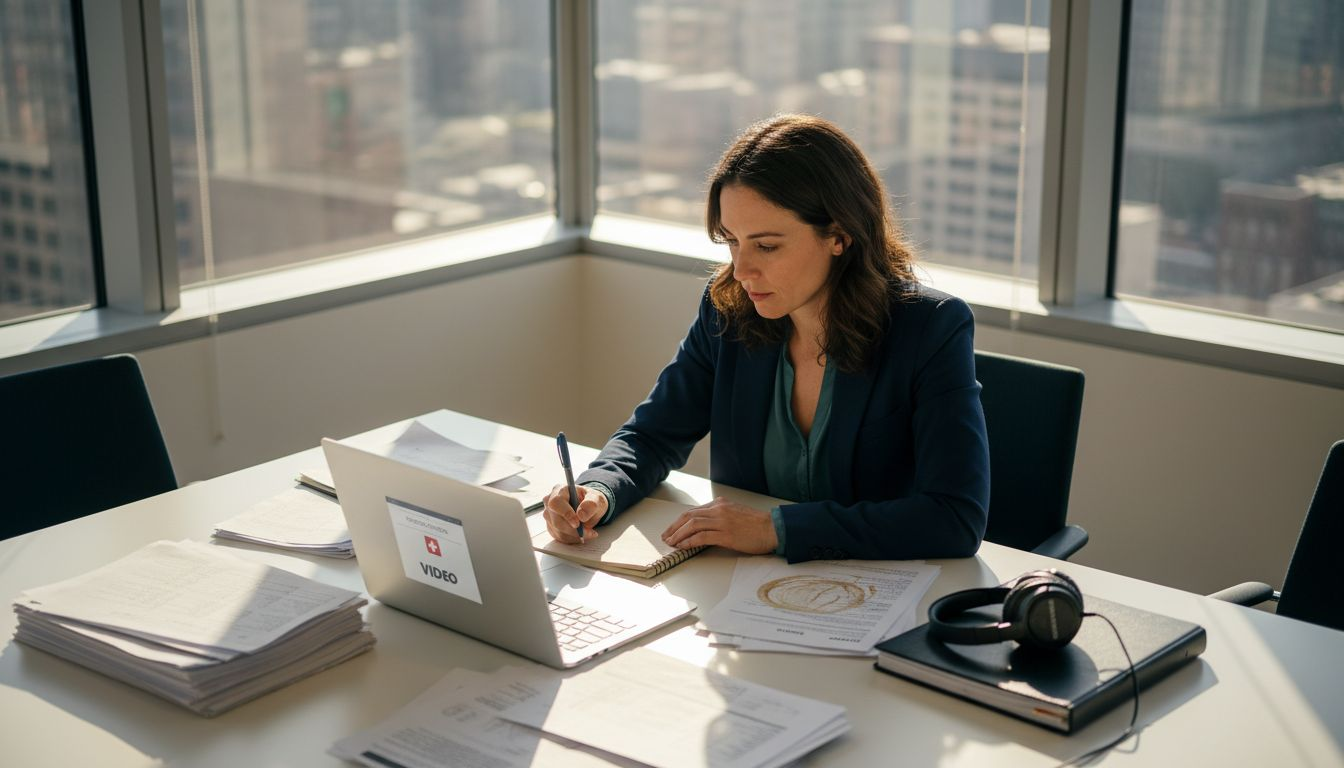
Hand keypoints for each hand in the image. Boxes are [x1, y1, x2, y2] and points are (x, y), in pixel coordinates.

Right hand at [542, 484, 608, 543]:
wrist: (588, 507)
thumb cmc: (590, 500)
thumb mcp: (597, 499)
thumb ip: (591, 504)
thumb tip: (581, 515)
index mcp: (560, 490)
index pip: (556, 502)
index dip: (566, 514)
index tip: (577, 523)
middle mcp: (550, 501)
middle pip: (556, 520)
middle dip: (573, 530)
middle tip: (589, 532)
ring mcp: (548, 515)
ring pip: (558, 531)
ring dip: (575, 535)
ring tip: (588, 532)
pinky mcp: (550, 526)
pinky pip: (559, 537)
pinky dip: (572, 538)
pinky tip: (580, 533)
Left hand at [661, 497, 777, 554]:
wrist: (772, 529)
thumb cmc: (756, 525)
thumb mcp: (734, 513)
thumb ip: (719, 516)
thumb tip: (702, 528)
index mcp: (720, 504)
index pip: (693, 511)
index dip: (679, 522)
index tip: (672, 530)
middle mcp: (719, 509)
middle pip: (689, 516)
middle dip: (674, 527)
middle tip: (665, 537)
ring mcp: (722, 521)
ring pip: (692, 525)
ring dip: (678, 534)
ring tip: (671, 543)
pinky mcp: (726, 534)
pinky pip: (702, 536)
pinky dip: (689, 541)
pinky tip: (683, 546)